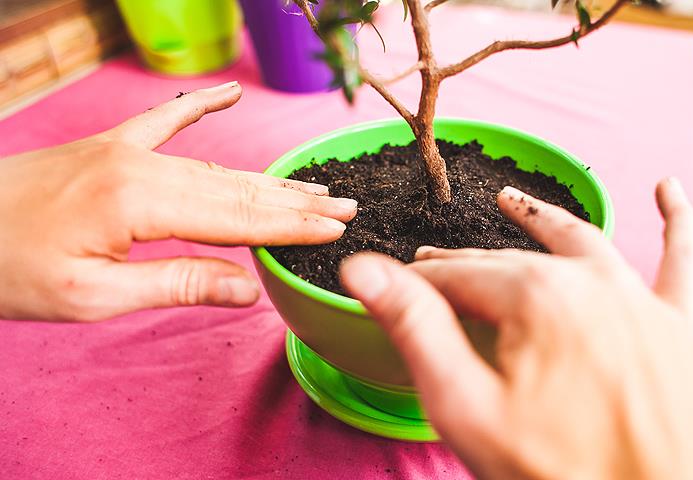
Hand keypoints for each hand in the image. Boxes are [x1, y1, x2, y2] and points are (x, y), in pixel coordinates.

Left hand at [0, 82, 356, 321]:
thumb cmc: (7, 268)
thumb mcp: (92, 295)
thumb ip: (175, 284)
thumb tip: (247, 288)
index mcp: (140, 202)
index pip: (239, 217)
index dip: (293, 225)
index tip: (339, 227)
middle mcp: (140, 165)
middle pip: (237, 188)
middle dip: (296, 200)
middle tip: (349, 204)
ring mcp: (124, 150)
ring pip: (213, 165)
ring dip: (267, 178)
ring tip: (313, 184)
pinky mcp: (107, 148)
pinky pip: (163, 122)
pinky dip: (199, 108)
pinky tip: (228, 95)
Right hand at [340, 179, 692, 478]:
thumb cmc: (563, 475)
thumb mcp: (469, 409)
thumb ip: (417, 330)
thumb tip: (363, 269)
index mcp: (538, 296)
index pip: (458, 276)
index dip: (418, 282)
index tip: (393, 287)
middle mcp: (593, 282)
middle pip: (510, 261)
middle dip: (463, 265)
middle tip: (428, 270)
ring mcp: (642, 301)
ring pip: (583, 243)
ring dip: (543, 220)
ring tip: (511, 201)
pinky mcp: (679, 327)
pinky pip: (681, 261)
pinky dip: (678, 223)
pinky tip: (670, 191)